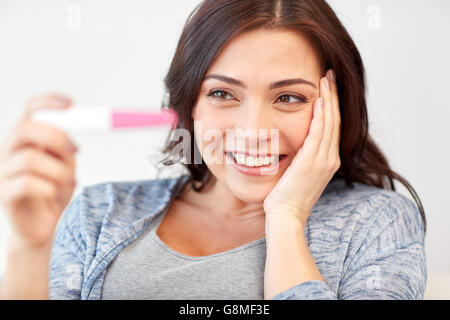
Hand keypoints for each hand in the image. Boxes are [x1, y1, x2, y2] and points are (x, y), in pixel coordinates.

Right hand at [0, 93, 77, 249]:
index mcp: (25, 140)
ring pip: (30, 159)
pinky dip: (50, 188)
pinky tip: (55, 195)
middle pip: (24, 128)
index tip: (71, 104)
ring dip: (58, 170)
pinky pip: (27, 183)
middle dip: (54, 136)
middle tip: (75, 150)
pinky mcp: (3, 195)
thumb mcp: (65, 165)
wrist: (43, 227)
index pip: (30, 111)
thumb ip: (65, 148)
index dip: (48, 102)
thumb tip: (75, 130)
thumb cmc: (54, 193)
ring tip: (68, 182)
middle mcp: (8, 152)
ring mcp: (2, 173)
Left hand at [264, 70, 340, 224]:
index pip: (331, 127)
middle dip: (332, 96)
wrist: (285, 216)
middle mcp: (330, 158)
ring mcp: (324, 160)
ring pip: (329, 122)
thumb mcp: (296, 174)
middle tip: (329, 75)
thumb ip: (300, 158)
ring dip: (328, 99)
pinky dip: (321, 115)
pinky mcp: (312, 162)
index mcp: (327, 161)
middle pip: (334, 120)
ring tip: (326, 79)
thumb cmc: (286, 197)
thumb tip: (293, 146)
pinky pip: (319, 132)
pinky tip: (318, 99)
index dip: (331, 105)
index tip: (326, 87)